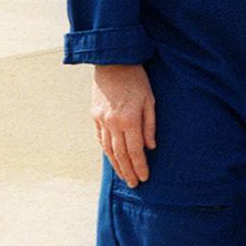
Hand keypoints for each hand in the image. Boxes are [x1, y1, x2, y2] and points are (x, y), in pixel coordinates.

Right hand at [91, 64, 156, 186]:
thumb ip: (150, 124)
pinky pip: (100, 138)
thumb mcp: (150, 99)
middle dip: (128, 171)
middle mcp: (112, 123)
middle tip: (134, 184)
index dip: (139, 166)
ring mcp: (101, 120)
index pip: (134, 151)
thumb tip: (150, 146)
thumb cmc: (137, 79)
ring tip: (123, 176)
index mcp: (129, 119)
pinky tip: (111, 158)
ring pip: (108, 149)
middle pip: (120, 154)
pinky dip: (106, 150)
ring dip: (116, 165)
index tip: (144, 178)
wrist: (113, 62)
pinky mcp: (94, 116)